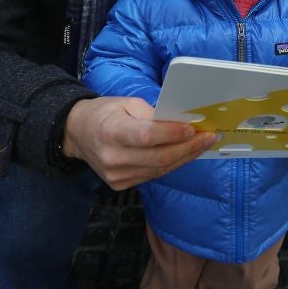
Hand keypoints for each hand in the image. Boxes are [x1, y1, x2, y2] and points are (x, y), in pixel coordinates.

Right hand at [62, 96, 217, 190]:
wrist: (78, 134)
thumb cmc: (105, 113)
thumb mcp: (126, 103)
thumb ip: (152, 114)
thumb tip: (182, 122)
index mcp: (111, 131)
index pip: (147, 136)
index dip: (172, 134)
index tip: (193, 129)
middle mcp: (113, 157)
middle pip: (159, 158)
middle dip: (188, 148)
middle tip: (209, 137)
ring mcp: (116, 175)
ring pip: (159, 170)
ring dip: (185, 157)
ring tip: (203, 145)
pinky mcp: (120, 185)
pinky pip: (153, 175)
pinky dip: (172, 164)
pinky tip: (185, 154)